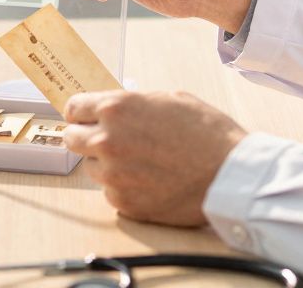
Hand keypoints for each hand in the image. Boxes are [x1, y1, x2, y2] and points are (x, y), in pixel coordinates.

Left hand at [63, 90, 246, 226]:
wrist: (230, 175)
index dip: (81, 112)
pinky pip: (110, 191)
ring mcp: (113, 175)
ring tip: (138, 163)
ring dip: (106, 164)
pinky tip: (148, 181)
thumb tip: (118, 110)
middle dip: (85, 137)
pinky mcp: (123, 203)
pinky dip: (123, 187)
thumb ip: (135, 104)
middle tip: (106, 140)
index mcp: (117, 108)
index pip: (74, 107)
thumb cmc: (208, 133)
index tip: (84, 117)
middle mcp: (107, 141)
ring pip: (91, 168)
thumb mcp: (170, 99)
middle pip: (72, 139)